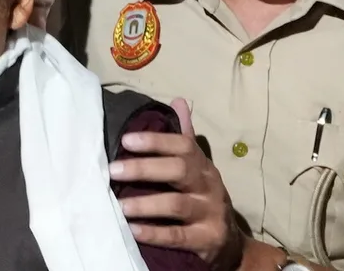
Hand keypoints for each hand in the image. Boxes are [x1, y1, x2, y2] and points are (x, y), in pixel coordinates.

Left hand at [110, 98, 241, 266]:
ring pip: (176, 204)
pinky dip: (154, 233)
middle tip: (113, 171)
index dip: (155, 141)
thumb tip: (178, 100)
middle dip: (144, 168)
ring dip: (145, 204)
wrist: (230, 243)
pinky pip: (178, 236)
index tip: (126, 140)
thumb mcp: (198, 167)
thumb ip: (185, 137)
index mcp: (203, 166)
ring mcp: (210, 213)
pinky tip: (133, 230)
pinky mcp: (207, 239)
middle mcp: (209, 185)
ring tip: (119, 205)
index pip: (184, 145)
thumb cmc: (204, 198)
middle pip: (179, 170)